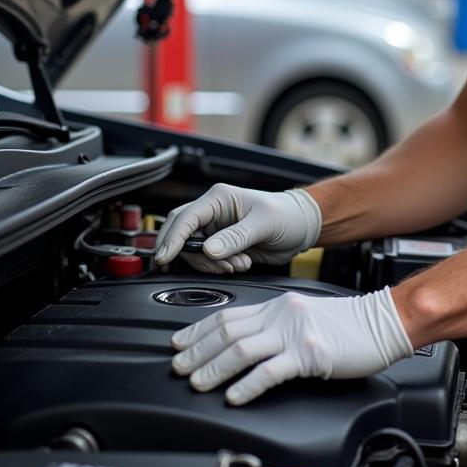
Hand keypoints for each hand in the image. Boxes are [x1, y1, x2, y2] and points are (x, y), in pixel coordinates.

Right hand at [153, 183, 320, 272]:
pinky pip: (207, 261)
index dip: (172, 238)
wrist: (301, 228)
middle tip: (218, 266)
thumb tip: (208, 249)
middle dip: (194, 256)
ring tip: (240, 263)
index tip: (166, 257)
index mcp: (218, 198)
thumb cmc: (287, 215)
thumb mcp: (264, 224)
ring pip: (193, 252)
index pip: (185, 217)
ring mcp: (215, 231)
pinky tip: (240, 263)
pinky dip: (219, 268)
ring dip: (212, 265)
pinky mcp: (221, 246)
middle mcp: (212, 213)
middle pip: (182, 235)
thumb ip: (236, 237)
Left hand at [169, 288, 413, 403]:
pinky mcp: (309, 353)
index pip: (228, 314)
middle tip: (177, 368)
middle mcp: (281, 315)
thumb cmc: (348, 324)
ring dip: (214, 368)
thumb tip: (243, 344)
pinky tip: (234, 396)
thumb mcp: (304, 316)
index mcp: (278, 305)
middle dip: (197, 351)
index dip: (198, 330)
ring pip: (241, 348)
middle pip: (227, 330)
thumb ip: (275, 326)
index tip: (179, 344)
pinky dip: (247, 384)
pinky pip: (270, 370)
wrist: (382, 323)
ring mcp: (294, 333)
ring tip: (197, 383)